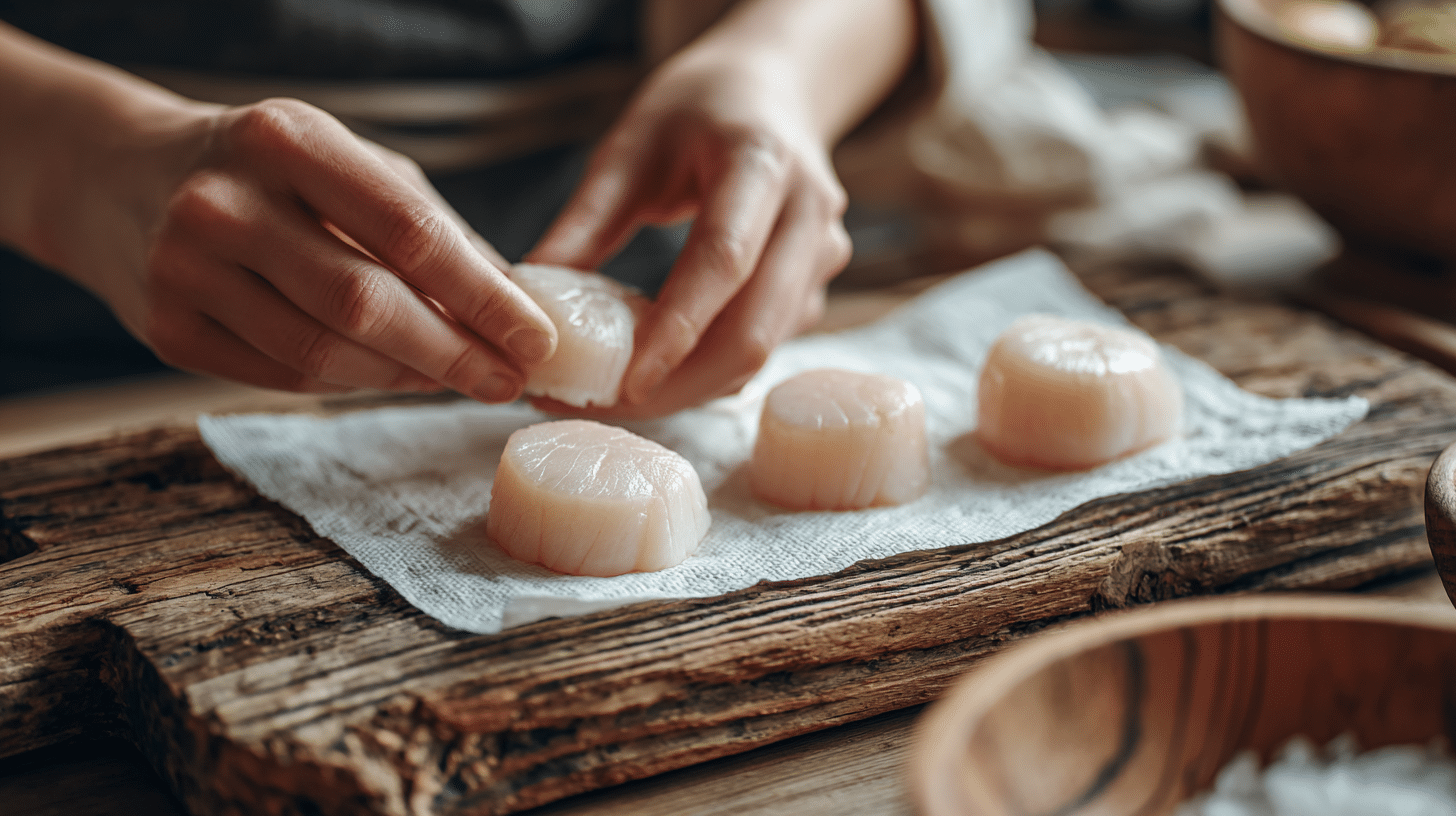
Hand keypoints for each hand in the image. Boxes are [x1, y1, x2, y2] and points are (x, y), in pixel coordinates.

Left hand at [527, 47, 852, 418]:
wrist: (776, 92)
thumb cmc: (697, 112)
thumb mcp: (631, 147)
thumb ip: (586, 221)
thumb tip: (529, 293)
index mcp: (761, 162)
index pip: (723, 260)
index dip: (677, 329)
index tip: (625, 382)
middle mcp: (808, 215)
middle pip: (753, 329)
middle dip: (677, 385)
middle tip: (597, 406)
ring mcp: (824, 258)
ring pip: (761, 352)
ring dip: (688, 387)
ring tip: (609, 393)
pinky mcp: (817, 289)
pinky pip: (763, 347)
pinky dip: (707, 370)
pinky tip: (654, 369)